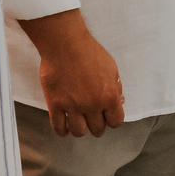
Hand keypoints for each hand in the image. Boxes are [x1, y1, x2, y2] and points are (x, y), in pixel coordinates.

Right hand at [20, 10, 124, 137]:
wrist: (65, 43)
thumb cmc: (89, 52)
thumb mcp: (111, 68)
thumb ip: (115, 88)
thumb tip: (119, 102)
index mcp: (109, 97)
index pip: (115, 122)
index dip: (112, 120)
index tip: (106, 116)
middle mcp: (92, 105)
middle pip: (97, 130)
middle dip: (96, 125)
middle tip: (91, 117)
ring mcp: (72, 106)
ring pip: (79, 132)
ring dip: (80, 128)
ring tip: (78, 121)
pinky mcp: (55, 104)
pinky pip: (59, 127)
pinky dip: (62, 130)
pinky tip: (64, 124)